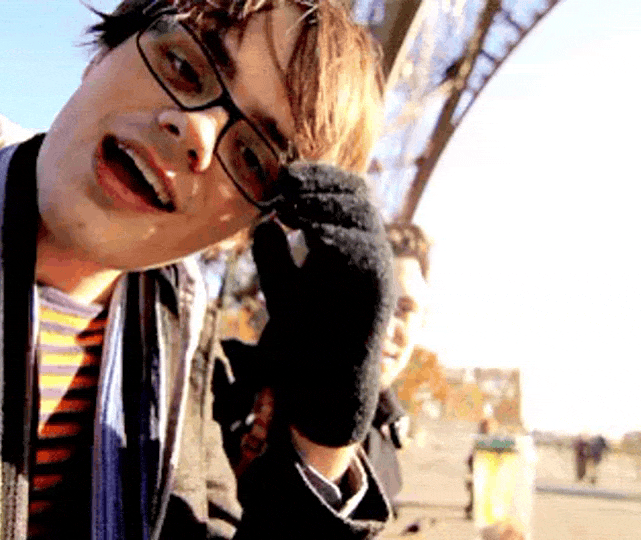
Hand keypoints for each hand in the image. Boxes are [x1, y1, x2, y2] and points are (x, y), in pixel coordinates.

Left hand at [253, 163, 395, 446]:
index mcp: (348, 248)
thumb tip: (263, 224)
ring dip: (327, 206)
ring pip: (363, 219)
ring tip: (291, 205)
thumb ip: (274, 259)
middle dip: (321, 185)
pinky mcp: (377, 292)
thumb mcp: (282, 291)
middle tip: (285, 185)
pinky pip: (365, 255)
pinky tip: (311, 234)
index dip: (317, 179)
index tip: (283, 178)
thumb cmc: (304, 341)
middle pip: (356, 198)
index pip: (344, 195)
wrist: (325, 390)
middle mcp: (368, 255)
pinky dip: (340, 239)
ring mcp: (376, 272)